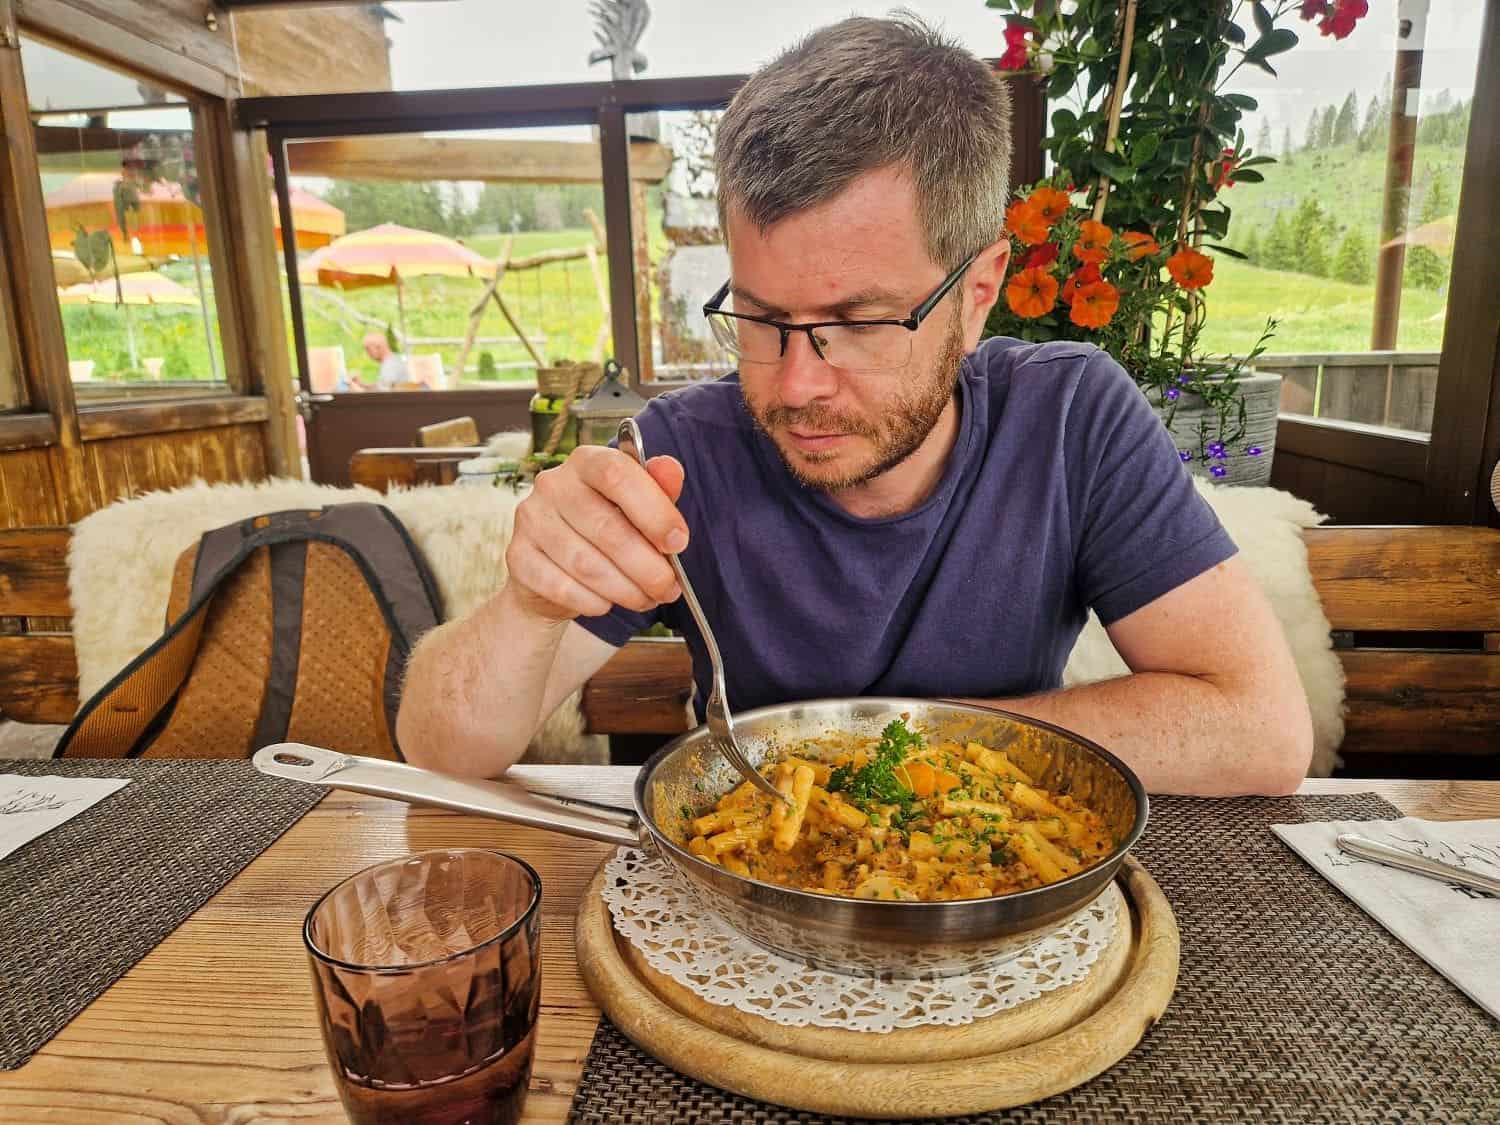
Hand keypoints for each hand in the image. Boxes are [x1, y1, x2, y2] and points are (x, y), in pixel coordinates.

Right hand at [505, 444, 686, 621]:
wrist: (552, 575)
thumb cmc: (603, 534)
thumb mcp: (637, 509)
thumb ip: (657, 490)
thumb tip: (671, 469)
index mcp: (586, 461)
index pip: (617, 473)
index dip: (654, 510)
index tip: (678, 542)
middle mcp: (552, 484)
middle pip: (606, 528)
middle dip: (647, 566)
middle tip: (669, 588)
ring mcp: (531, 519)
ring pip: (587, 564)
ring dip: (625, 589)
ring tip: (646, 599)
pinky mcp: (518, 556)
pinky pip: (562, 587)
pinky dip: (594, 602)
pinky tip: (608, 604)